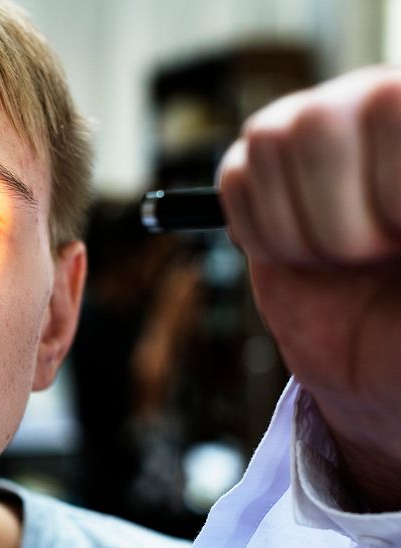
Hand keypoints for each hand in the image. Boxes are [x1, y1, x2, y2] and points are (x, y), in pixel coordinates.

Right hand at [218, 66, 400, 510]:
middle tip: (379, 255)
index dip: (389, 188)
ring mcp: (319, 134)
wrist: (382, 368)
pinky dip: (262, 235)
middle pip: (320, 122)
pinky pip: (234, 178)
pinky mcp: (261, 173)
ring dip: (302, 230)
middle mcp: (380, 110)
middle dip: (342, 220)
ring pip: (271, 141)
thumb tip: (377, 209)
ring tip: (344, 258)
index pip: (390, 106)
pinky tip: (303, 254)